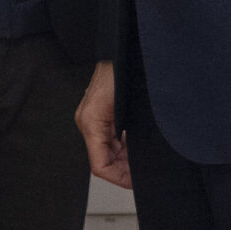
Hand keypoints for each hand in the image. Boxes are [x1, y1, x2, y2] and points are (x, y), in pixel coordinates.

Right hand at [75, 62, 132, 188]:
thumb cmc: (122, 69)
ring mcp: (91, 116)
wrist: (122, 47)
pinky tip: (137, 143)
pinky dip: (123, 145)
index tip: (135, 182)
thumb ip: (130, 137)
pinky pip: (109, 137)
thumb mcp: (128, 107)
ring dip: (124, 158)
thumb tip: (138, 161)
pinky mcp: (99, 111)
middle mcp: (87, 121)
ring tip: (143, 160)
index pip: (100, 165)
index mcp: (91, 122)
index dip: (119, 178)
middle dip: (124, 169)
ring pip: (106, 150)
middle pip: (103, 160)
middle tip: (143, 173)